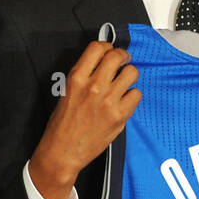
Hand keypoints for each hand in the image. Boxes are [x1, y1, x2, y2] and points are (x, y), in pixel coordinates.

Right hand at [28, 40, 140, 198]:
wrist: (63, 152)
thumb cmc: (62, 124)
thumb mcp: (66, 91)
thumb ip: (84, 75)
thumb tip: (101, 62)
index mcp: (77, 78)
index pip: (97, 47)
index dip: (107, 46)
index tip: (109, 51)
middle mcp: (94, 86)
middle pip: (117, 56)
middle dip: (122, 56)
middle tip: (123, 61)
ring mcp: (108, 100)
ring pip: (132, 72)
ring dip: (129, 75)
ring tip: (124, 82)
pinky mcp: (120, 115)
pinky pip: (137, 94)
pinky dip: (132, 95)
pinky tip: (124, 100)